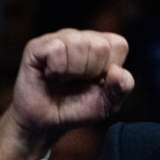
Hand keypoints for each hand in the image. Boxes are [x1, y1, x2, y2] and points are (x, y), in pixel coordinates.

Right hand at [0, 30, 133, 159]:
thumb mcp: (107, 104)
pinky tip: (50, 76)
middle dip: (91, 72)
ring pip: (78, 44)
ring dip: (72, 72)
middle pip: (100, 45)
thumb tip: (117, 69)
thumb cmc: (76, 109)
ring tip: (63, 79)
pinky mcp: (37, 46)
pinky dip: (56, 71)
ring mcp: (58, 39)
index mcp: (101, 46)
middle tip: (77, 82)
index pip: (118, 44)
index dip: (108, 69)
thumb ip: (122, 88)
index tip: (95, 81)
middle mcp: (80, 37)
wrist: (45, 123)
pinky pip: (57, 49)